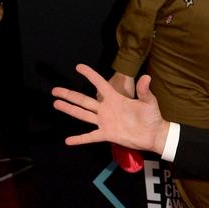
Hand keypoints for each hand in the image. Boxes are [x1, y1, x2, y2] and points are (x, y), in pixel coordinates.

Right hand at [52, 64, 170, 152]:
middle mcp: (106, 109)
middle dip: (69, 95)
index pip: (99, 84)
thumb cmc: (152, 116)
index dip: (90, 75)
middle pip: (84, 100)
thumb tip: (146, 77)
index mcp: (115, 99)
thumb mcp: (149, 102)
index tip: (78, 67)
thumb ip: (144, 90)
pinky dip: (79, 139)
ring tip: (56, 104)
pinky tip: (67, 140)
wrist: (153, 134)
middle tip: (55, 90)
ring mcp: (105, 121)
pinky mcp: (106, 134)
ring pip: (83, 114)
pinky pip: (90, 136)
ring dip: (69, 110)